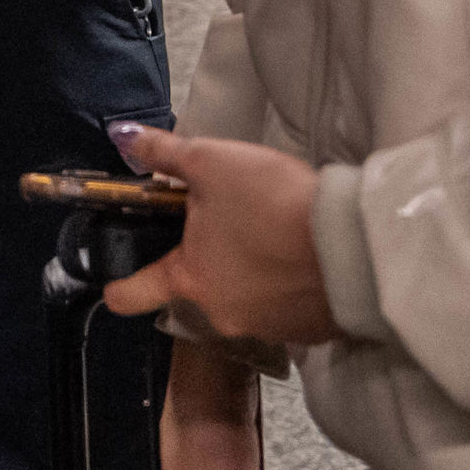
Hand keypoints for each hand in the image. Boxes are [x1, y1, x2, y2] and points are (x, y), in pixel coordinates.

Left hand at [101, 126, 339, 348]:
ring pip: (241, 300)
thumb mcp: (211, 162)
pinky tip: (299, 259)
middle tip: (222, 224)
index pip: (132, 295)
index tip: (115, 278)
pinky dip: (285, 288)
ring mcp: (267, 329)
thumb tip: (121, 138)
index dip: (119, 284)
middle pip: (195, 290)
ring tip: (268, 236)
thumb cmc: (273, 202)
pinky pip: (283, 309)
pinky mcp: (309, 331)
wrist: (354, 243)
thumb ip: (163, 154)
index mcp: (189, 280)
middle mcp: (221, 315)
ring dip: (247, 275)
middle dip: (202, 261)